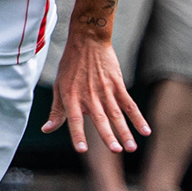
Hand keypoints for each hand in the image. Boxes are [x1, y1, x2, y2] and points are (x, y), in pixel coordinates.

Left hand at [43, 31, 149, 153]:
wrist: (87, 40)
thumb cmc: (70, 66)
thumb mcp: (59, 87)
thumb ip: (56, 111)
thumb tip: (46, 130)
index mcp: (72, 97)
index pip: (74, 120)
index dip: (77, 134)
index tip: (81, 149)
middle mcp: (89, 96)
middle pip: (100, 119)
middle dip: (108, 136)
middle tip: (116, 151)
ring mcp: (105, 90)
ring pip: (117, 114)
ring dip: (125, 132)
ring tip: (131, 148)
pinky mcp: (117, 84)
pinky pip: (129, 104)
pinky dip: (137, 118)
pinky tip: (145, 131)